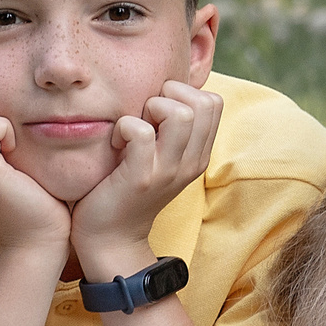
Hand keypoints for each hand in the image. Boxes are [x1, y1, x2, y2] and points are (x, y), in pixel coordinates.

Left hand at [71, 81, 221, 270]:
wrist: (111, 238)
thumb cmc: (128, 186)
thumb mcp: (160, 155)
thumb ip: (170, 127)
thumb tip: (166, 87)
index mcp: (198, 154)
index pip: (214, 101)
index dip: (183, 93)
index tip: (158, 113)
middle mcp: (190, 162)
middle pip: (203, 102)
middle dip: (168, 96)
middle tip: (146, 117)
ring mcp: (168, 171)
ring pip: (179, 113)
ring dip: (149, 109)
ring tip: (133, 129)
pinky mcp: (141, 178)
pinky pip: (139, 131)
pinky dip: (123, 127)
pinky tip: (116, 143)